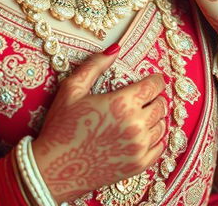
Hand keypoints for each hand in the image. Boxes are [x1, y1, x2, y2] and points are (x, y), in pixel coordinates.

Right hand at [31, 46, 167, 202]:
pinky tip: (146, 134)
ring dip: (156, 117)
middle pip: (161, 105)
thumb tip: (115, 49)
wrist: (55, 169)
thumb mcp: (72, 89)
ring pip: (162, 126)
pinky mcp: (138, 166)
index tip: (153, 79)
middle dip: (156, 97)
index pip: (154, 86)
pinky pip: (160, 148)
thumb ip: (95, 65)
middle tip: (146, 96)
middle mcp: (136, 125)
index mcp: (122, 103)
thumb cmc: (61, 126)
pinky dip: (157, 138)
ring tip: (144, 113)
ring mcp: (139, 148)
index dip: (156, 80)